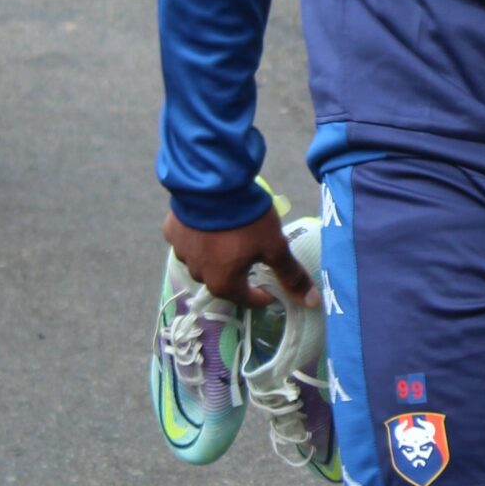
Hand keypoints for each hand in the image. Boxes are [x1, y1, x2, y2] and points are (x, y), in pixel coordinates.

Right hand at [163, 207, 318, 309]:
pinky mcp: (172, 231)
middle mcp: (198, 274)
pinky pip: (188, 240)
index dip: (264, 294)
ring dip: (215, 254)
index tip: (273, 285)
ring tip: (230, 236)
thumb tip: (312, 301)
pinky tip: (209, 223)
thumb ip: (291, 274)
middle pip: (223, 279)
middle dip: (238, 272)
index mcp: (223, 283)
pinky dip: (198, 236)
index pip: (247, 299)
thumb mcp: (274, 246)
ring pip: (202, 260)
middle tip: (252, 254)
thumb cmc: (247, 220)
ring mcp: (182, 252)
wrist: (214, 184)